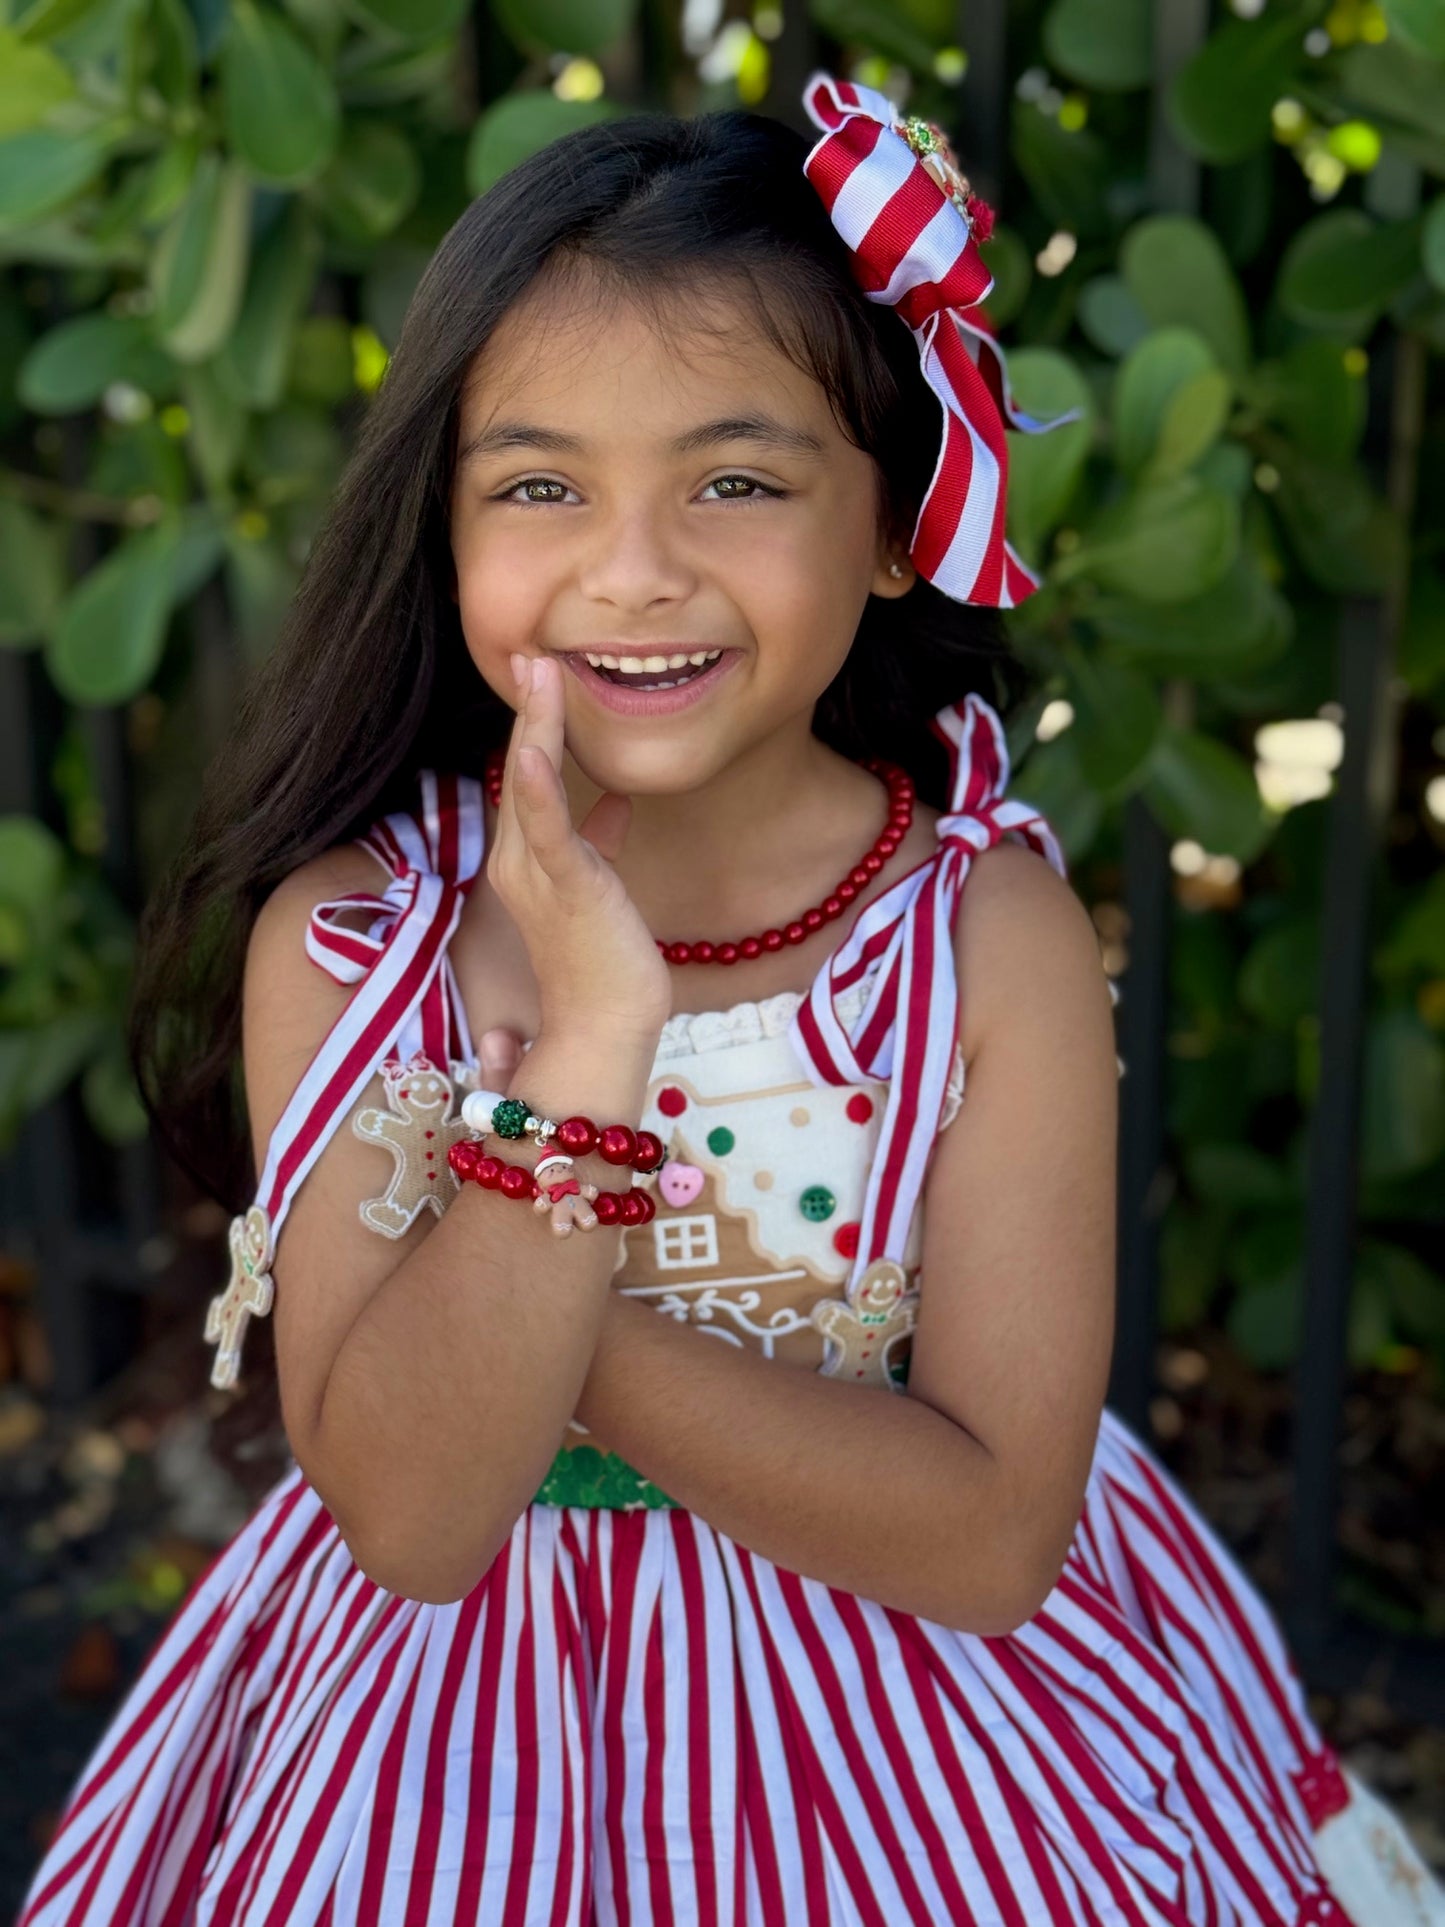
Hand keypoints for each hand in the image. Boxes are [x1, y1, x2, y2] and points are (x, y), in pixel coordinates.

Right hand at [489, 654, 670, 1037]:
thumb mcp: (601, 888)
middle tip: (533, 651)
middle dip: (529, 708)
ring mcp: (537, 875)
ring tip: (539, 671)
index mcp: (525, 858)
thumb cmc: (604, 963)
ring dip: (534, 724)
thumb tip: (614, 804)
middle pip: (522, 768)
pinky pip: (547, 830)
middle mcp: (517, 861)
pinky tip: (534, 747)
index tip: (542, 671)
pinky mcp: (567, 889)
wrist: (605, 1027)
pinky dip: (539, 787)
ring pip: (531, 785)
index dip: (533, 721)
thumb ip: (599, 841)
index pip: (528, 776)